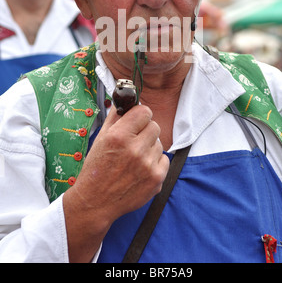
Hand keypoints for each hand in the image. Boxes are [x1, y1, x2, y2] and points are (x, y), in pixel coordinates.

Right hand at [63, 104, 168, 261]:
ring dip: (149, 147)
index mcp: (119, 136)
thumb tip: (126, 102)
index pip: (144, 111)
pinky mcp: (157, 179)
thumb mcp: (100, 138)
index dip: (140, 115)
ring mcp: (147, 165)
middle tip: (134, 140)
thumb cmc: (96, 169)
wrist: (96, 202)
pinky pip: (164, 159)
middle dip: (145, 130)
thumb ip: (115, 117)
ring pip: (159, 143)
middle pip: (154, 126)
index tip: (136, 120)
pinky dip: (155, 162)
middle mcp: (135, 149)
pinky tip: (141, 168)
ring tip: (134, 158)